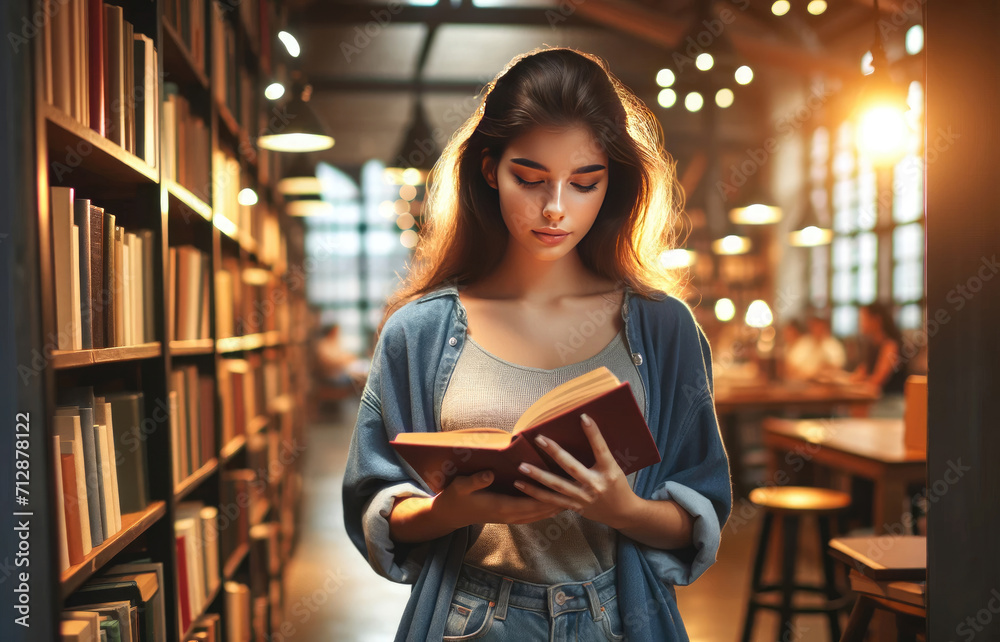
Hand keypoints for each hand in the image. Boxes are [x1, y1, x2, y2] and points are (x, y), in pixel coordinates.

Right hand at [433, 471, 563, 528]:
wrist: (449, 515)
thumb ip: (475, 480)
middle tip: (581, 495)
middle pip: (541, 510)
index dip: (550, 496)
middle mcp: (510, 514)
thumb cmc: (455, 497)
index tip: (567, 489)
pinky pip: (532, 515)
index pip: (532, 502)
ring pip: (539, 514)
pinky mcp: (508, 515)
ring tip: (576, 500)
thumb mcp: (461, 486)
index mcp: (502, 506)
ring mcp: (510, 517)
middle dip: (560, 503)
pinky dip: (546, 511)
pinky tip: (555, 505)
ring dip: (556, 508)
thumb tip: (490, 474)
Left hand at [514, 413, 638, 529]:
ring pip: (557, 486)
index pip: (601, 449)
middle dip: (555, 452)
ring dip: (538, 476)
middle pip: (572, 467)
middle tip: (539, 439)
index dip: (593, 434)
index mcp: (609, 471)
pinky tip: (520, 484)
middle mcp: (595, 484)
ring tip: (522, 466)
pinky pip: (551, 500)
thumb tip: (583, 429)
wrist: (622, 513)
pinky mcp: (574, 507)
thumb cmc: (618, 485)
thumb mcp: (615, 468)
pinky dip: (535, 492)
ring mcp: (583, 498)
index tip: (583, 417)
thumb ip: (599, 454)